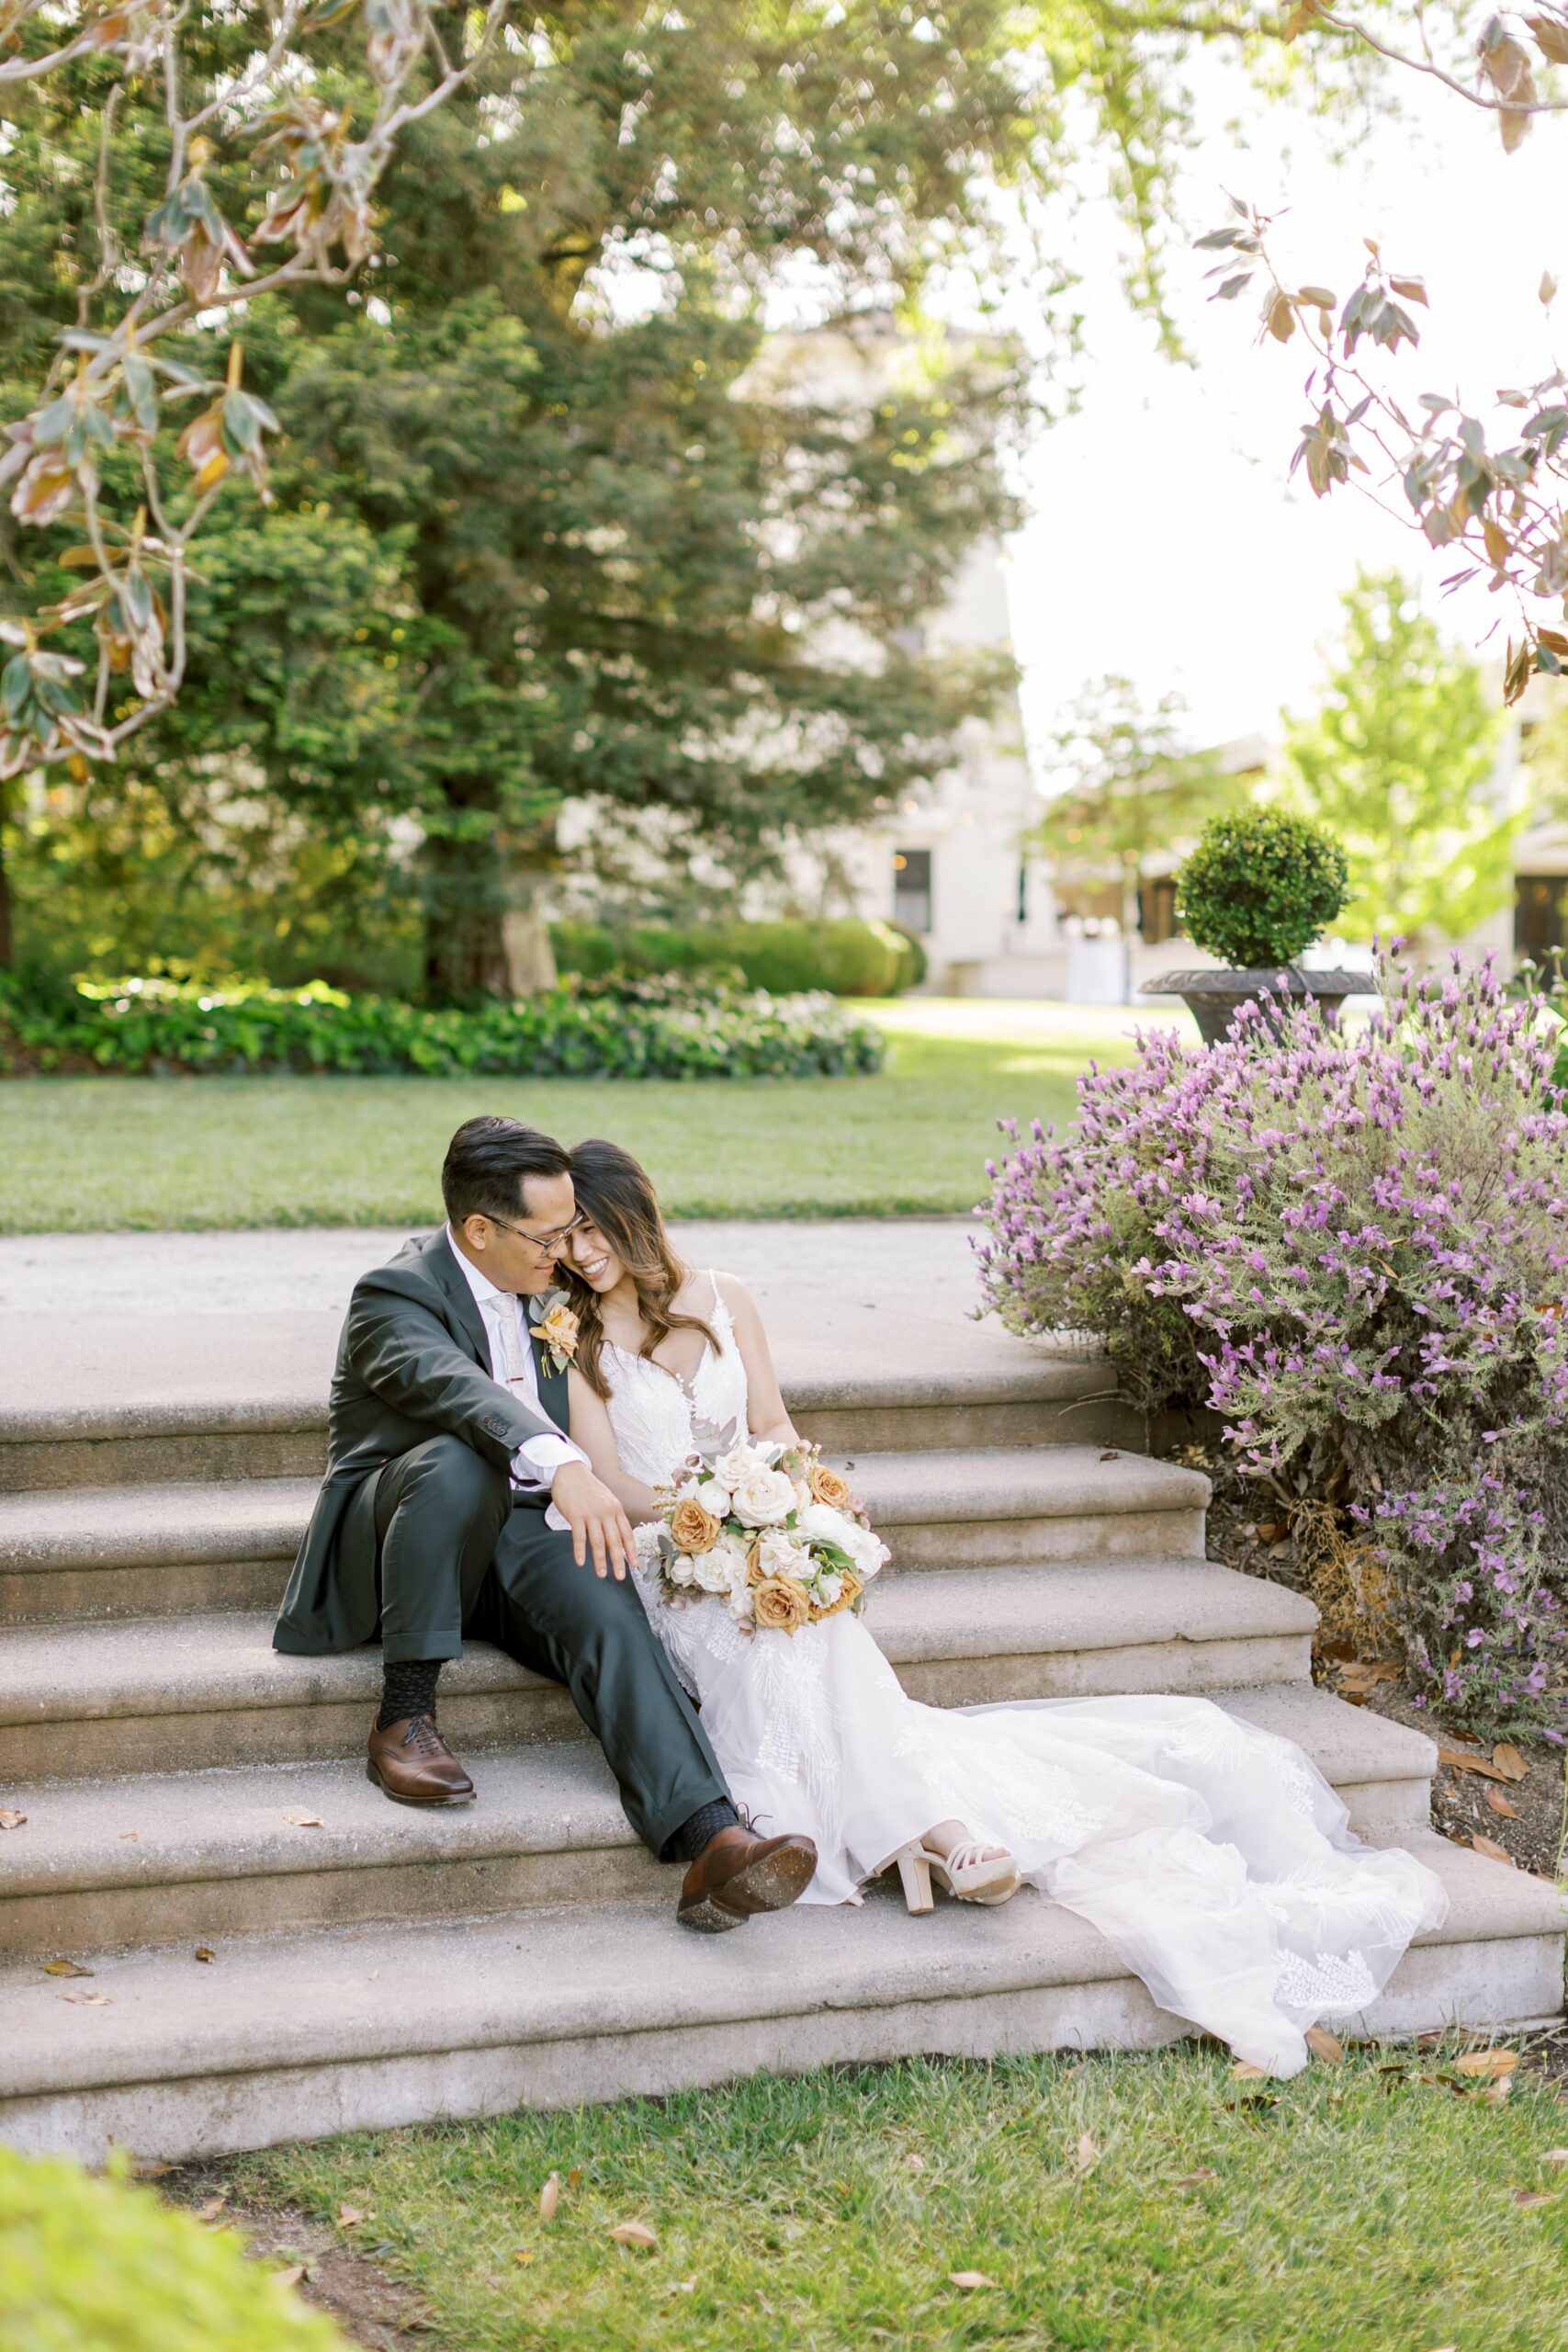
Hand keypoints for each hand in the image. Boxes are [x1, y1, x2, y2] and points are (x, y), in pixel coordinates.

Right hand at [551, 1460, 636, 1580]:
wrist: (570, 1471)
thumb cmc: (588, 1488)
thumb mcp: (606, 1500)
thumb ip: (611, 1517)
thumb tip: (615, 1538)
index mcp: (616, 1509)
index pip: (627, 1533)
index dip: (631, 1550)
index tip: (635, 1564)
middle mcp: (606, 1512)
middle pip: (614, 1541)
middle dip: (618, 1560)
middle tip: (620, 1576)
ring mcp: (591, 1514)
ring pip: (598, 1542)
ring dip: (600, 1560)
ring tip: (601, 1574)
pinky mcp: (576, 1515)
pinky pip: (579, 1537)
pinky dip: (580, 1551)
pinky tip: (581, 1562)